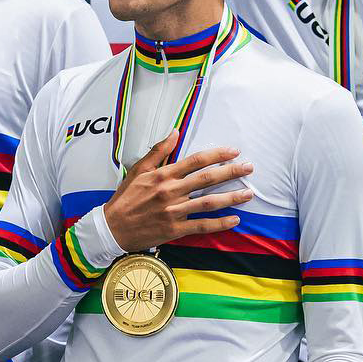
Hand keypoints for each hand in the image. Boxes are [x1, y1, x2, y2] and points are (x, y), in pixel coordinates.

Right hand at [103, 131, 253, 251]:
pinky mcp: (175, 229)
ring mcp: (174, 211)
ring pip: (209, 202)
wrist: (112, 228)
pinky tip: (234, 219)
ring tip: (248, 194)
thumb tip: (174, 132)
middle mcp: (171, 191)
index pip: (196, 160)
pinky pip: (202, 226)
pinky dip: (219, 223)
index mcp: (164, 175)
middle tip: (249, 167)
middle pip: (207, 179)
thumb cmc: (125, 198)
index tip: (233, 151)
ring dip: (231, 197)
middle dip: (231, 172)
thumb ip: (158, 150)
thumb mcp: (138, 169)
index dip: (217, 154)